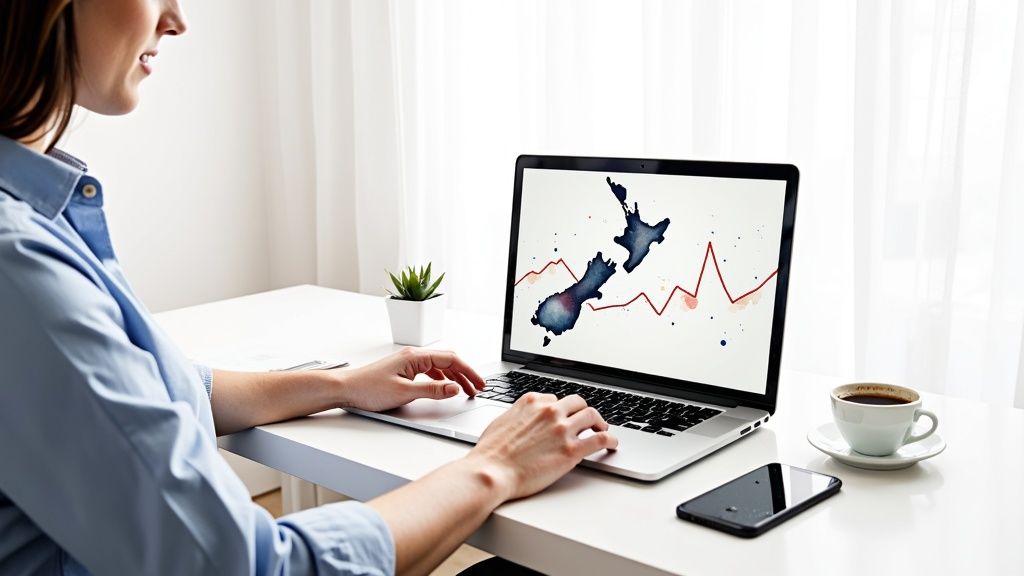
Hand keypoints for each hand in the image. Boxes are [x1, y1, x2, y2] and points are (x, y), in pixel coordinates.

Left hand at [334, 347, 485, 411]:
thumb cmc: (368, 389)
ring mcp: (408, 363)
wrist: (345, 389)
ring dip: (454, 378)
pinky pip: (429, 371)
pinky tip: (444, 388)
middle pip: (447, 362)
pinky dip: (441, 379)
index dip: (468, 372)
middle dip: (465, 374)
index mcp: (415, 357)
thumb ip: (432, 391)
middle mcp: (413, 356)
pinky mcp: (403, 371)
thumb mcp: (404, 393)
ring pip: (439, 367)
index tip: (479, 384)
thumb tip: (455, 388)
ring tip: (465, 390)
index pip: (451, 360)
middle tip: (477, 388)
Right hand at [467, 393, 618, 500]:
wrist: (491, 471)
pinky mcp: (571, 450)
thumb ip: (518, 416)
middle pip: (577, 402)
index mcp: (531, 402)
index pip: (554, 398)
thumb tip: (524, 419)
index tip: (565, 416)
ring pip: (592, 416)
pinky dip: (610, 440)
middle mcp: (549, 411)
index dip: (561, 409)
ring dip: (600, 423)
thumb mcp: (502, 422)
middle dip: (583, 411)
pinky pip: (600, 439)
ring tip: (603, 430)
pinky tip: (612, 444)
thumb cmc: (491, 453)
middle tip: (587, 421)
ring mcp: (562, 429)